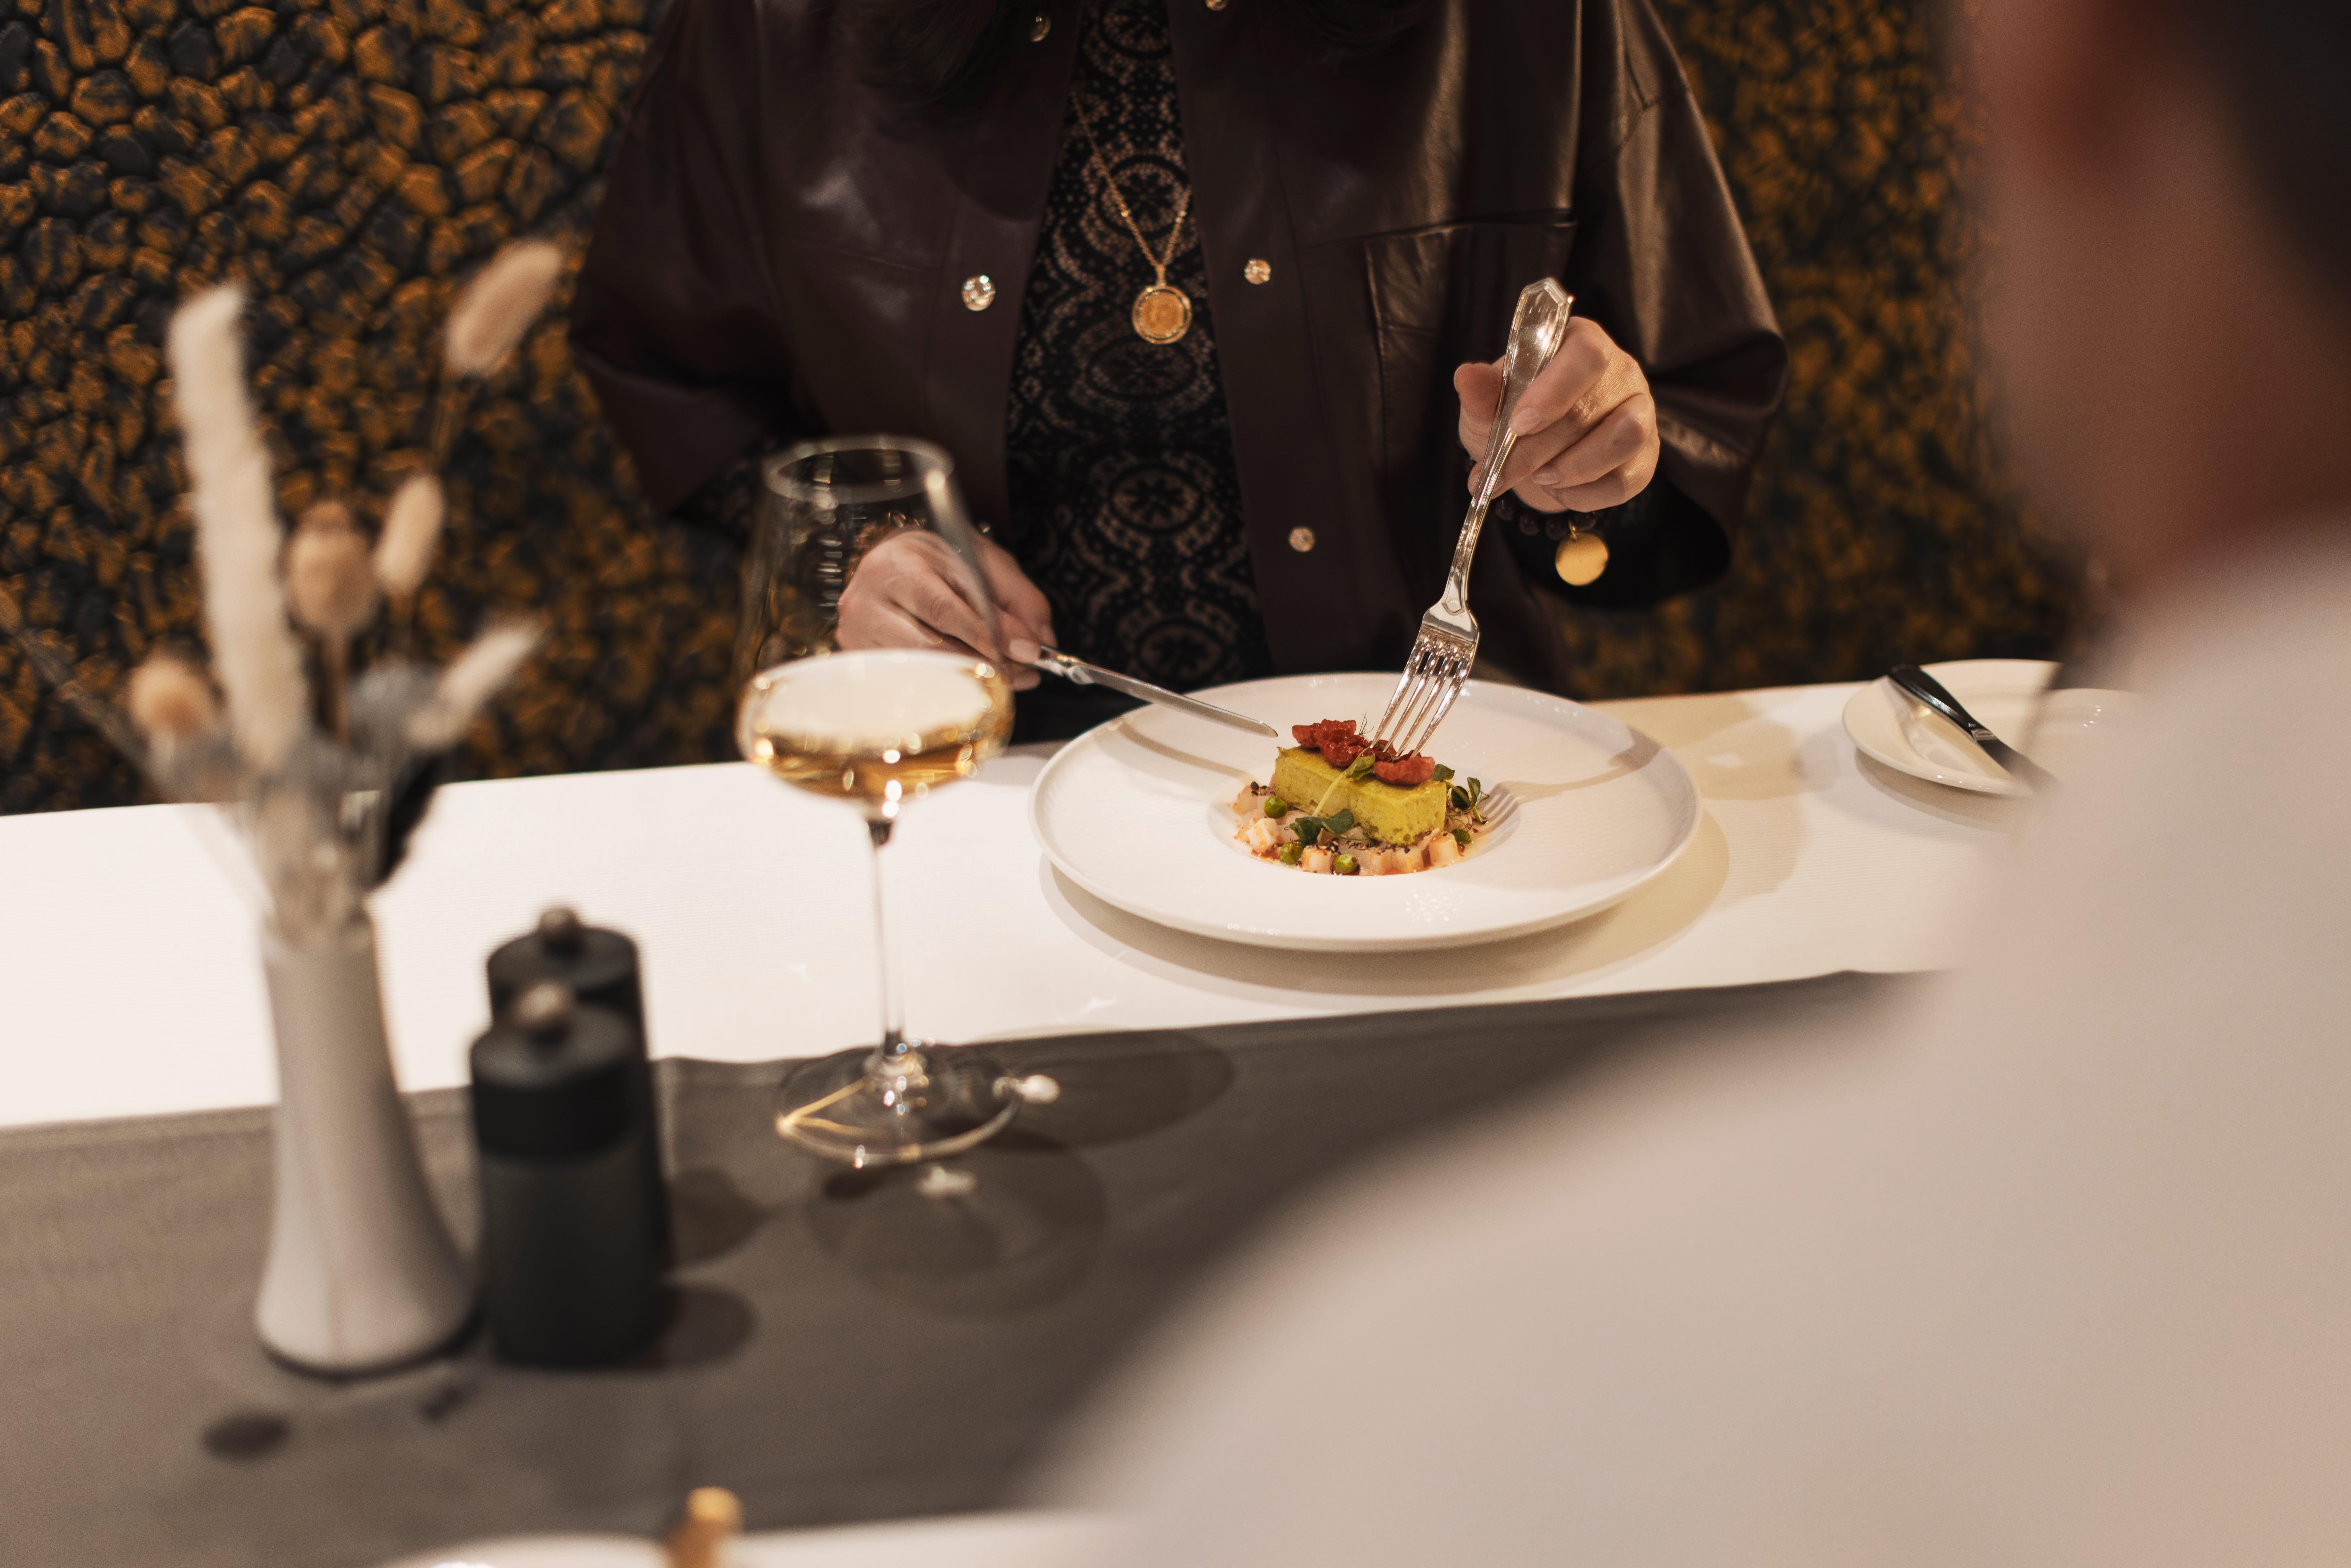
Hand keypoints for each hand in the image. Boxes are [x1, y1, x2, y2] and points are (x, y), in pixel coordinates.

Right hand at [835, 530, 1056, 689]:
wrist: (893, 560)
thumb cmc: (941, 561)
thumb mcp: (986, 564)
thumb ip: (1018, 599)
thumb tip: (1037, 643)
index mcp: (899, 563)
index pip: (942, 608)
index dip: (985, 636)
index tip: (1023, 652)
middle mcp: (869, 596)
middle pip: (930, 647)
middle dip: (983, 664)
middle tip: (1021, 674)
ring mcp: (857, 629)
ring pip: (919, 671)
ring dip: (966, 681)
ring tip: (1003, 679)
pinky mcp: (857, 655)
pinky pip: (904, 683)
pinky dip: (941, 687)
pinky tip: (967, 682)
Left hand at [1455, 316, 1658, 512]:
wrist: (1536, 451)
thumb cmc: (1515, 415)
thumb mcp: (1490, 403)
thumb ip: (1482, 392)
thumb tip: (1467, 376)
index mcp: (1581, 342)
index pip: (1586, 354)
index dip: (1554, 391)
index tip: (1518, 424)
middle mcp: (1620, 371)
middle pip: (1592, 408)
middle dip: (1539, 449)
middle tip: (1503, 473)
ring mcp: (1640, 411)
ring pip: (1625, 439)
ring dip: (1574, 468)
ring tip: (1541, 479)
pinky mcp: (1646, 454)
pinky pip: (1627, 479)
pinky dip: (1587, 495)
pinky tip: (1561, 492)